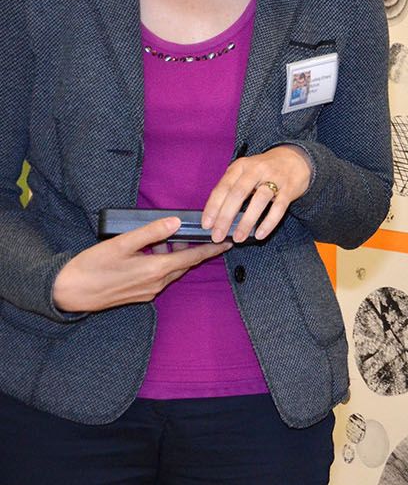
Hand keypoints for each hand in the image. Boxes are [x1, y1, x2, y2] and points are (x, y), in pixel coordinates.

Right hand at [52, 216, 231, 312]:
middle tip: (204, 234)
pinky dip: (162, 264)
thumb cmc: (92, 266)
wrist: (68, 293)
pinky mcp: (139, 295)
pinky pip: (159, 277)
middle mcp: (156, 284)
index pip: (192, 258)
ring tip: (171, 238)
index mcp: (155, 270)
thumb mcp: (121, 244)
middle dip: (195, 250)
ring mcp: (148, 291)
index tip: (228, 243)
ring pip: (171, 271)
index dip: (212, 250)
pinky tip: (152, 252)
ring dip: (175, 256)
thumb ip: (150, 232)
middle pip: (184, 265)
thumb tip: (176, 222)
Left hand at [201, 144, 311, 242]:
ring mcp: (275, 178)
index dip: (213, 207)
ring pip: (258, 200)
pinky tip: (260, 234)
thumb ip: (231, 188)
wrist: (295, 159)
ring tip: (238, 238)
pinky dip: (269, 222)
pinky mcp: (289, 188)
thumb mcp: (244, 172)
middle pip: (238, 194)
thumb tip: (215, 216)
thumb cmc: (263, 171)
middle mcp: (256, 170)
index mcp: (241, 166)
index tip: (206, 225)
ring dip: (246, 221)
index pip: (223, 187)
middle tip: (218, 235)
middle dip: (226, 217)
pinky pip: (279, 207)